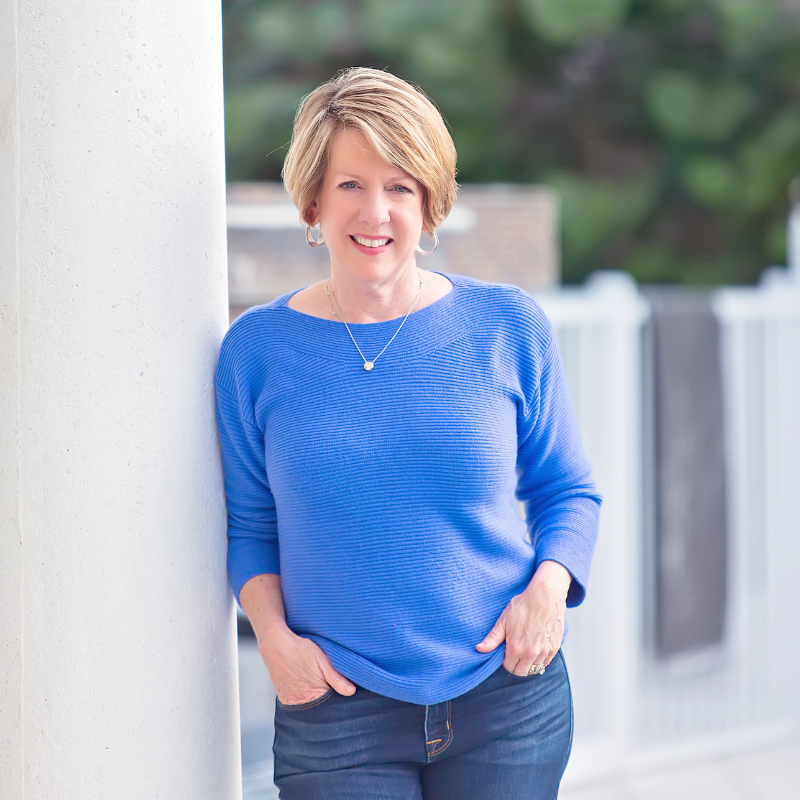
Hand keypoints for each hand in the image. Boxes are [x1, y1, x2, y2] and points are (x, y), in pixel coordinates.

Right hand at [260, 626, 355, 705]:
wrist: (276, 645)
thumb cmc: (300, 650)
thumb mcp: (323, 660)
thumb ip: (337, 678)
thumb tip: (351, 691)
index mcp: (316, 694)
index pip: (332, 702)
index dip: (335, 693)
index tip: (334, 683)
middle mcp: (302, 701)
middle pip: (319, 704)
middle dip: (324, 694)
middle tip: (320, 678)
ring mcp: (292, 701)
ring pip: (308, 703)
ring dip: (312, 695)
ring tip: (309, 678)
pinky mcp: (283, 698)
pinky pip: (296, 701)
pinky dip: (300, 694)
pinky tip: (301, 681)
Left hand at [475, 560, 570, 674]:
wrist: (545, 596)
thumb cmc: (523, 606)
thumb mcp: (503, 620)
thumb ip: (492, 638)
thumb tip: (479, 649)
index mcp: (515, 649)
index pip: (508, 667)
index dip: (505, 660)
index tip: (506, 651)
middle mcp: (530, 654)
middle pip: (522, 672)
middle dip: (516, 665)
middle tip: (515, 653)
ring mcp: (544, 651)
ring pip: (535, 669)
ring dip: (529, 663)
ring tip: (526, 650)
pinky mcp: (554, 648)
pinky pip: (546, 662)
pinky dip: (541, 659)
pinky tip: (536, 648)